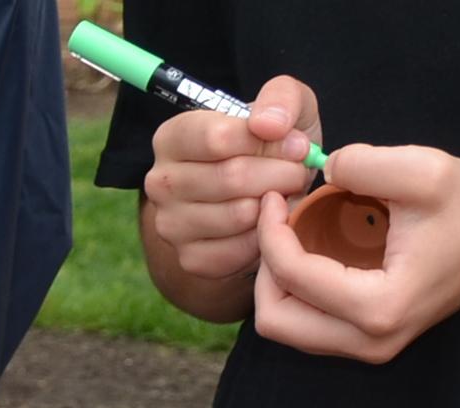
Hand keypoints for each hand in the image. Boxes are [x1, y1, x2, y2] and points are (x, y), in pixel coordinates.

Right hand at [141, 75, 321, 289]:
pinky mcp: (190, 259)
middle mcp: (161, 182)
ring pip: (239, 215)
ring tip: (285, 193)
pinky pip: (239, 250)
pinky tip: (270, 220)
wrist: (253, 191)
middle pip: (232, 178)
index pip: (218, 138)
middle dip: (281, 174)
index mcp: (172, 137)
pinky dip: (266, 237)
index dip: (269, 142)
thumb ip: (280, 98)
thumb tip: (270, 125)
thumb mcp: (280, 105)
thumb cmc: (267, 142)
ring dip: (277, 205)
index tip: (297, 145)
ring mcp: (170, 224)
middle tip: (298, 172)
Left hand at [251, 145, 459, 362]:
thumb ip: (364, 164)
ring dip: (277, 283)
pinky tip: (307, 253)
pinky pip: (308, 326)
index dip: (269, 232)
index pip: (292, 276)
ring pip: (287, 329)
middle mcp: (370, 340)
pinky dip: (296, 293)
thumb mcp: (423, 170)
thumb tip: (318, 171)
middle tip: (274, 224)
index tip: (274, 197)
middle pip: (275, 320)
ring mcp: (369, 348)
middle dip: (264, 269)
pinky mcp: (369, 341)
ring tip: (288, 236)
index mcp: (379, 306)